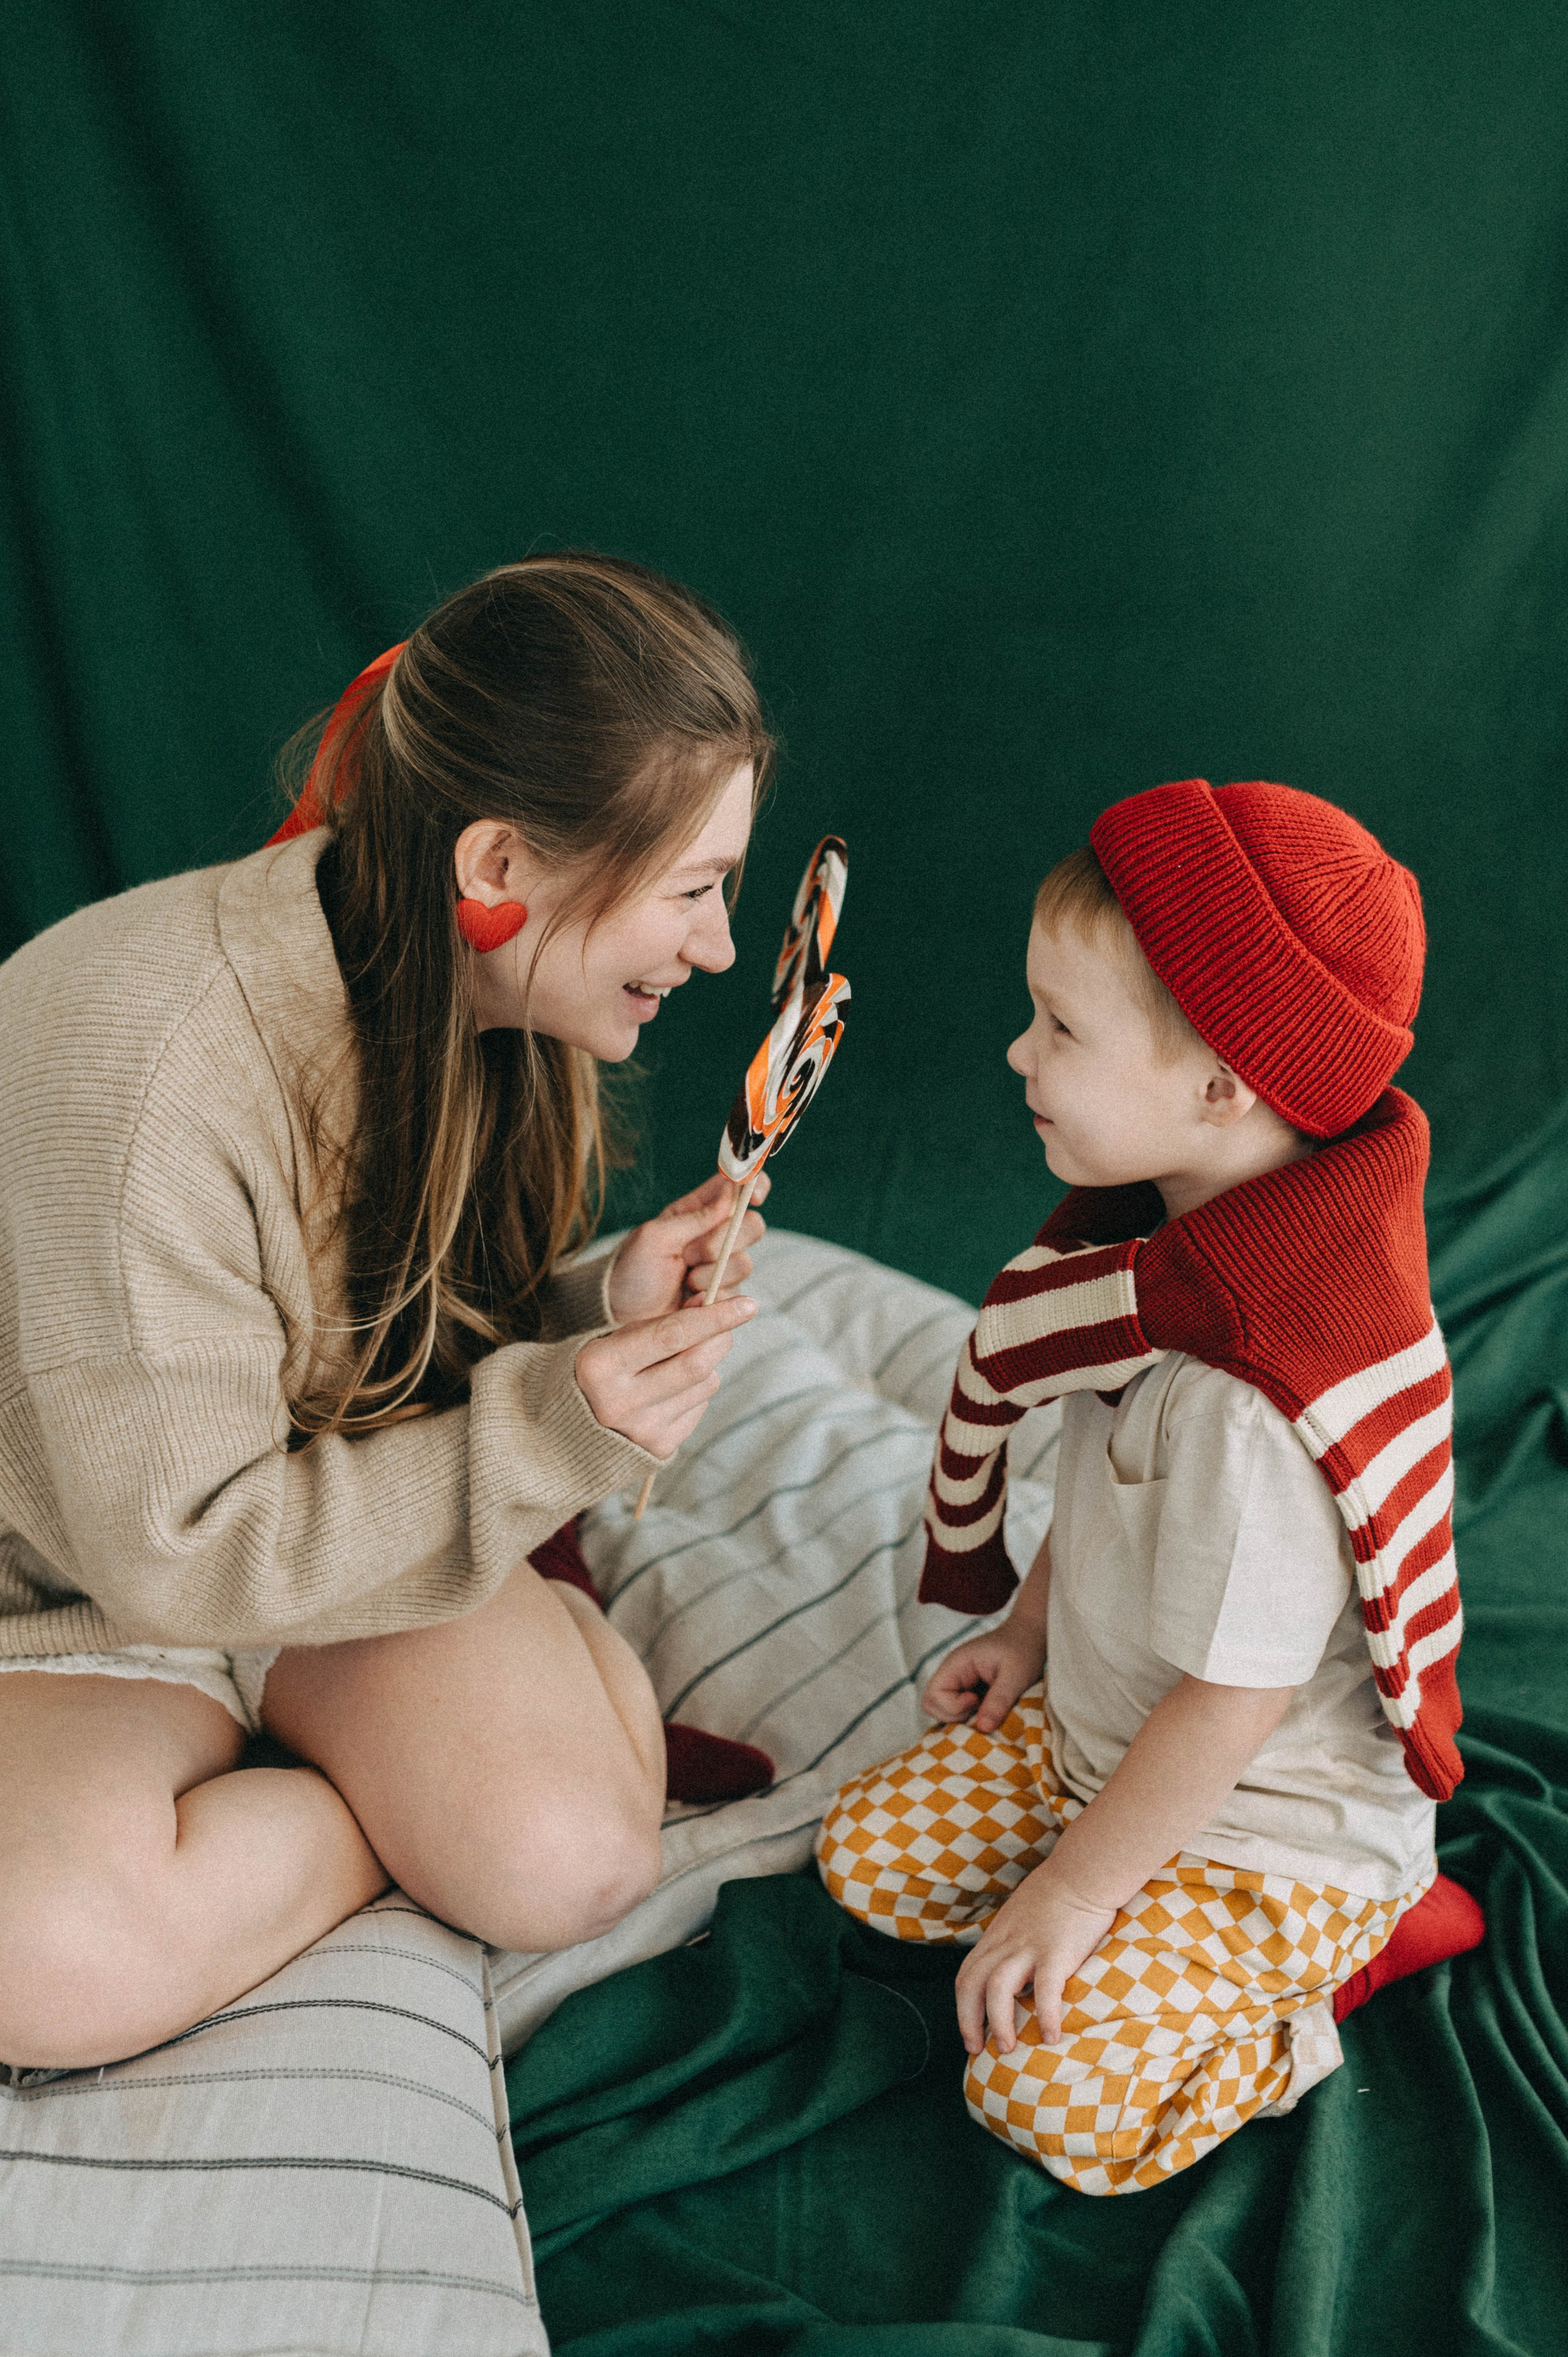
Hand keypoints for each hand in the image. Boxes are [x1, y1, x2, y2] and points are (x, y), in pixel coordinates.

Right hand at [576, 1295, 756, 1456]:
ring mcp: (641, 1430)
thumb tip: (717, 1308)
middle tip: (725, 1326)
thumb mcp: (615, 1339)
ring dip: (708, 1364)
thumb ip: (662, 1325)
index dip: (715, 1317)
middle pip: (697, 1363)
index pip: (672, 1335)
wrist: (570, 1431)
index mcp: (601, 1365)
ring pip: (706, 1384)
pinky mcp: (660, 1449)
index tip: (748, 1304)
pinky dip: (698, 1391)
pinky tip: (672, 1390)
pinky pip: (701, 1407)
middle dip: (720, 1338)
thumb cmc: (601, 1370)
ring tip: (681, 1362)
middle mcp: (620, 1402)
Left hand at [606, 1171, 770, 1322]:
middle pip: (752, 1225)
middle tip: (690, 1255)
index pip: (736, 1188)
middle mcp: (712, 1236)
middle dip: (725, 1241)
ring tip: (684, 1281)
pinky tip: (689, 1300)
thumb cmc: (630, 1271)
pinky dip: (713, 1297)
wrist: (619, 1316)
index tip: (753, 1198)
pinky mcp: (721, 1296)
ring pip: (745, 1262)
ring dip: (713, 1274)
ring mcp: (720, 1267)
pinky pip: (736, 1293)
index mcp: (696, 1211)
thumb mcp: (655, 1236)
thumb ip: (695, 1216)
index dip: (753, 1186)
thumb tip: (730, 1194)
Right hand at [923, 1612, 1046, 1731]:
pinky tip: (989, 1710)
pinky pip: (957, 1711)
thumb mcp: (1016, 1676)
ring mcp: (958, 1682)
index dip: (954, 1707)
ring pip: (943, 1710)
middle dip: (954, 1716)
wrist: (1030, 1636)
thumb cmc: (1023, 1650)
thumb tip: (983, 1728)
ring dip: (963, 1718)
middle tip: (982, 1709)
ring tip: (987, 1710)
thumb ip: (999, 1700)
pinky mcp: (967, 1690)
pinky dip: (970, 1717)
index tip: (978, 1700)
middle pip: (931, 1704)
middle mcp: (952, 1673)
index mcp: (956, 1664)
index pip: (933, 1695)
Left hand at [955, 1858, 1118, 2054]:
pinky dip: (1045, 2016)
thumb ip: (1014, 1940)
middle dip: (969, 2021)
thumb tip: (1015, 1972)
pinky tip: (1051, 2037)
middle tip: (977, 2049)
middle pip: (972, 1984)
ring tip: (1009, 2048)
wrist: (1084, 1870)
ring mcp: (1029, 1946)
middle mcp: (1006, 1941)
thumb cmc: (1059, 1892)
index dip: (963, 2008)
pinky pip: (1045, 1991)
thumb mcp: (1023, 1914)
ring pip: (998, 1989)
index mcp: (998, 1934)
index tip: (970, 2033)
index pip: (967, 1974)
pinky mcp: (1057, 1952)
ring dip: (999, 2023)